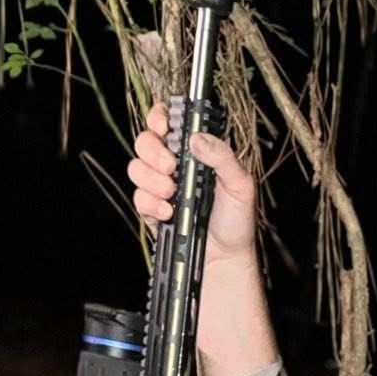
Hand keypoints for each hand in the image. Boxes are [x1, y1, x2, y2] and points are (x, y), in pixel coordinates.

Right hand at [127, 101, 256, 263]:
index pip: (167, 122)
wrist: (226, 258)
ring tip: (172, 193)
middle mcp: (173, 165)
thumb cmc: (236, 220)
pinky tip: (168, 212)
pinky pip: (138, 198)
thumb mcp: (240, 185)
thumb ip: (222, 157)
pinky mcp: (152, 210)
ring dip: (151, 179)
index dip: (160, 117)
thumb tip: (197, 137)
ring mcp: (160, 187)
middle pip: (145, 141)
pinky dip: (150, 203)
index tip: (164, 126)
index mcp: (193, 151)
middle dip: (154, 152)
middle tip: (171, 168)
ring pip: (136, 167)